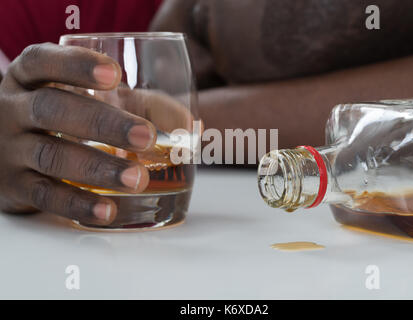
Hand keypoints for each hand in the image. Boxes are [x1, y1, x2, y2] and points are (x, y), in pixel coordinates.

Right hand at [0, 43, 157, 225]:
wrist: (2, 148)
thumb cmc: (58, 117)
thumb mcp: (75, 96)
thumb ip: (123, 100)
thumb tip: (189, 125)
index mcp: (28, 79)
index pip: (43, 61)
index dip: (76, 65)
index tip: (115, 75)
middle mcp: (13, 109)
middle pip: (51, 109)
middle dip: (101, 123)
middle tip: (146, 136)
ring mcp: (10, 149)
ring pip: (51, 155)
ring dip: (97, 168)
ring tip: (138, 178)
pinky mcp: (13, 186)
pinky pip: (44, 196)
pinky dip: (78, 204)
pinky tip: (108, 210)